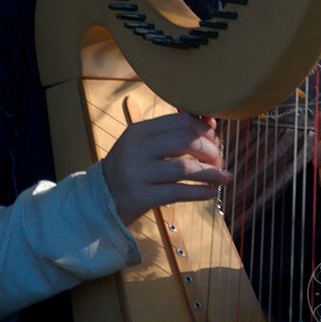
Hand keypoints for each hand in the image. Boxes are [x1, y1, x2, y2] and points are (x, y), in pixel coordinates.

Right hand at [101, 112, 231, 226]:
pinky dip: (200, 192)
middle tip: (219, 159)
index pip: (181, 121)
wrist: (97, 200)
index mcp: (138, 130)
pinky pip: (179, 192)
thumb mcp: (142, 145)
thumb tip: (210, 121)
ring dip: (210, 172)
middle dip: (210, 149)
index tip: (215, 138)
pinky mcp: (141, 197)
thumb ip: (172, 134)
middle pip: (186, 141)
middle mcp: (137, 148)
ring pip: (185, 167)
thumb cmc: (128, 169)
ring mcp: (138, 173)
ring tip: (224, 177)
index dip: (204, 128)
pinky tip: (212, 192)